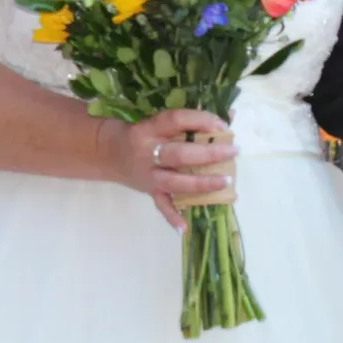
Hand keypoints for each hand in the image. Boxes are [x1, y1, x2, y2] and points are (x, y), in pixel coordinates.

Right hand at [101, 109, 236, 228]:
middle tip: (233, 151)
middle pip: (179, 154)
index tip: (222, 124)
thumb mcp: (159, 121)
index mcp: (150, 128)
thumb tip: (230, 115)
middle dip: (208, 153)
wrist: (109, 152)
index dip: (200, 120)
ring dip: (201, 183)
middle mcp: (147, 152)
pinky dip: (172, 216)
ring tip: (225, 181)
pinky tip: (186, 227)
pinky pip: (161, 205)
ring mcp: (148, 175)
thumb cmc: (143, 133)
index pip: (176, 120)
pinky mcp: (148, 191)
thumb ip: (191, 120)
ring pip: (175, 182)